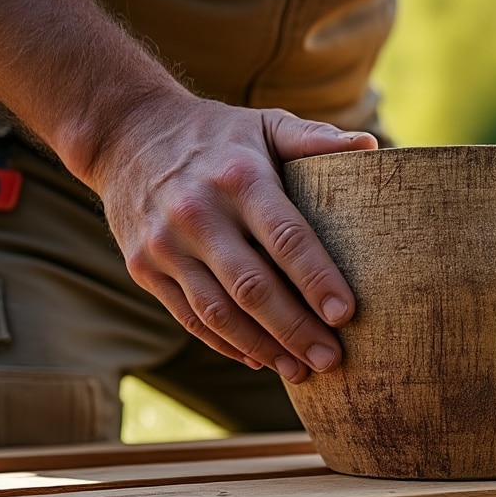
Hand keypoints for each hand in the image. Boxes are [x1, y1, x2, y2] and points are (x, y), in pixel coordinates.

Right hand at [86, 93, 377, 382]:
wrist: (125, 133)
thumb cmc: (217, 136)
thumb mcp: (266, 124)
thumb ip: (315, 140)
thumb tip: (370, 146)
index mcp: (239, 179)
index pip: (285, 238)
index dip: (317, 279)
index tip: (346, 314)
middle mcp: (198, 214)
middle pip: (252, 287)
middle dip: (295, 329)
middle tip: (332, 360)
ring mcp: (166, 246)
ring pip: (218, 312)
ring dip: (263, 347)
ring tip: (301, 372)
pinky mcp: (144, 268)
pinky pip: (190, 318)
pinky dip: (226, 344)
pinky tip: (260, 359)